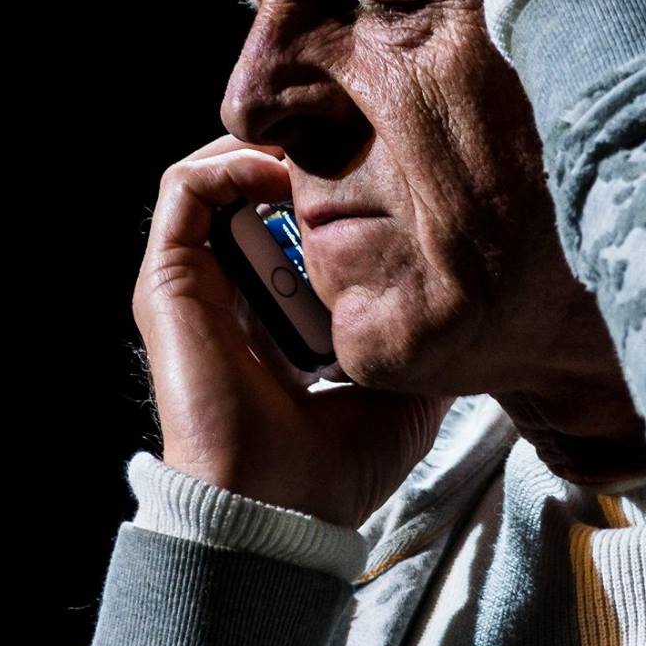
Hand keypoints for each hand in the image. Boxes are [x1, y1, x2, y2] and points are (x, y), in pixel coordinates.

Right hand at [133, 134, 455, 528]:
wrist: (278, 507)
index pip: (294, 222)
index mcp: (279, 312)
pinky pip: (183, 188)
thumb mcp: (405, 387)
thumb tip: (476, 297)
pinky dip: (229, 163)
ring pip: (218, 174)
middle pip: (257, 188)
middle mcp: (233, 288)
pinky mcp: (169, 278)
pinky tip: (282, 172)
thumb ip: (421, 334)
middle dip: (308, 154)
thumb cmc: (335, 466)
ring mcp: (196, 281)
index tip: (384, 165)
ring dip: (270, 149)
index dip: (336, 185)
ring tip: (322, 145)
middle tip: (356, 137)